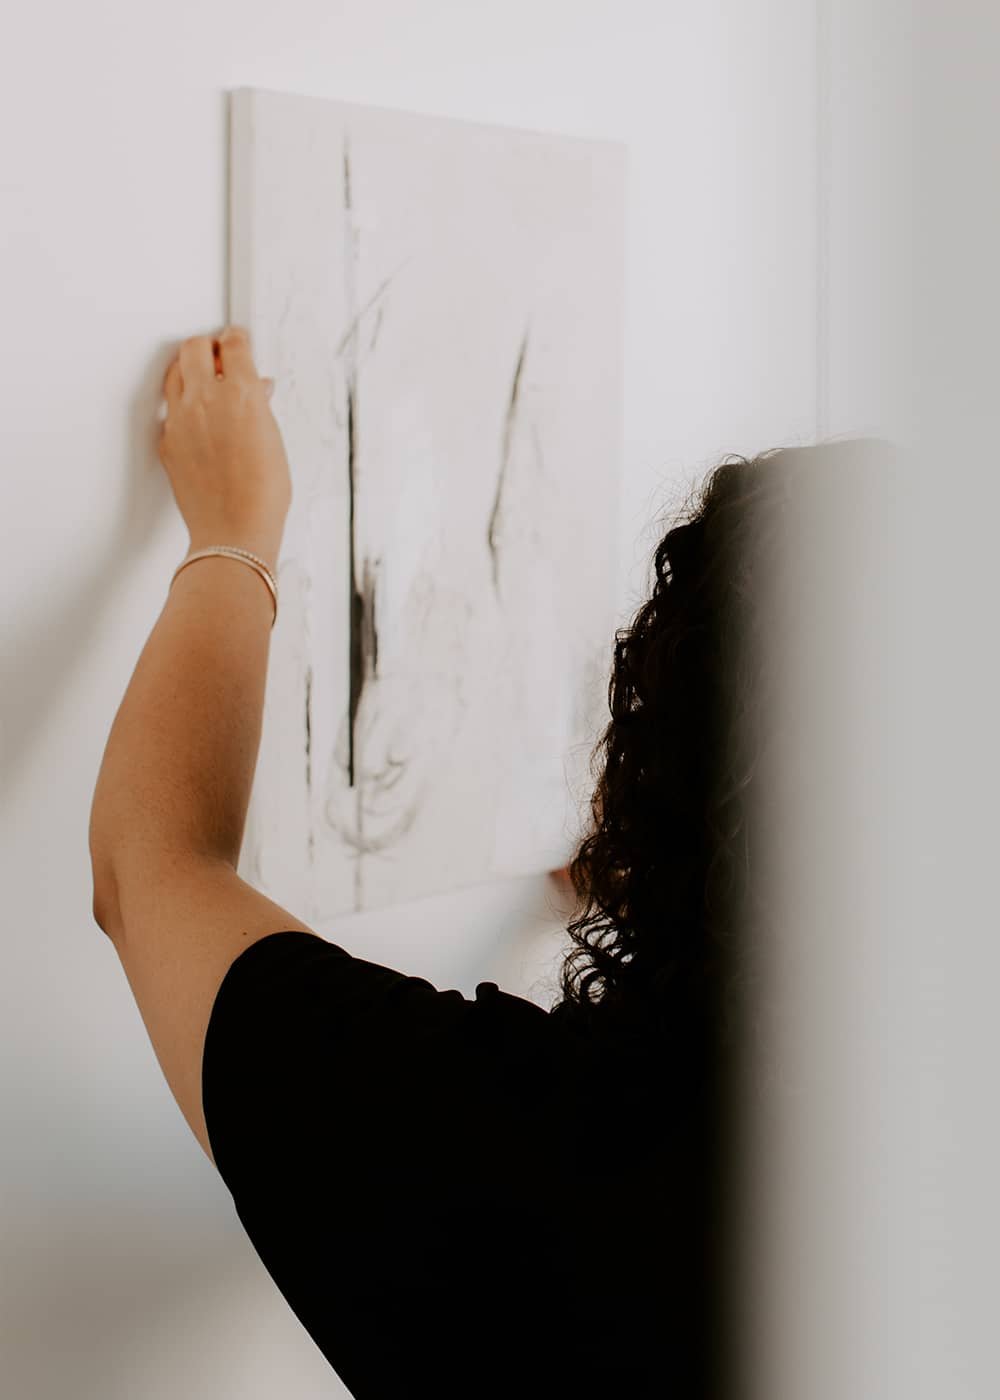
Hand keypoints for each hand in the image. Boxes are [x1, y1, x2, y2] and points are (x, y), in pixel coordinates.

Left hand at [158, 327, 290, 563]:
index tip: (237, 339)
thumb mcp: (274, 443)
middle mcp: (206, 398)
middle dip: (207, 346)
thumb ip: (260, 408)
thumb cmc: (262, 495)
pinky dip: (181, 404)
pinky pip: (169, 408)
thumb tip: (256, 392)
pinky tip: (193, 415)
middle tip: (217, 354)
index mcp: (242, 393)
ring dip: (187, 368)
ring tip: (200, 377)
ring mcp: (181, 418)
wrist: (234, 531)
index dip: (236, 339)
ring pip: (175, 372)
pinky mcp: (166, 440)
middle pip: (195, 348)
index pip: (233, 345)